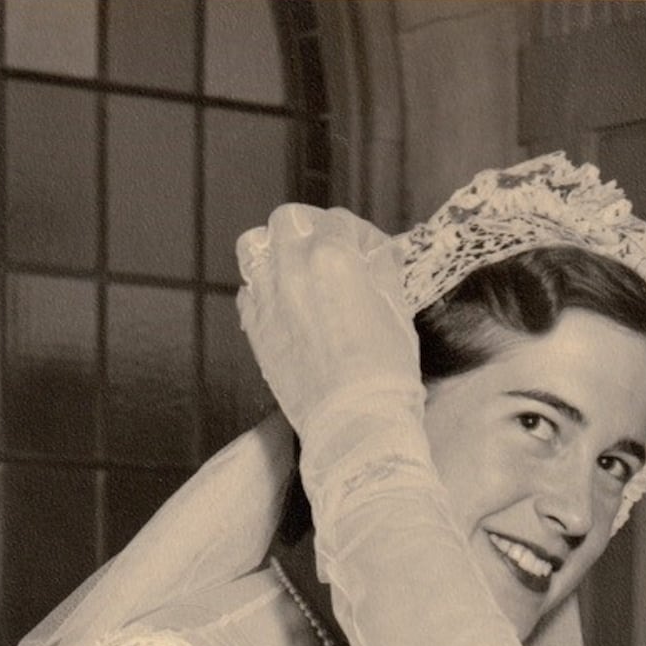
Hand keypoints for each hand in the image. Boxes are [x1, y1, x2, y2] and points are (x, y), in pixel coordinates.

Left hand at [235, 204, 415, 435]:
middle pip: (289, 221)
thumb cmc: (385, 375)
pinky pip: (247, 291)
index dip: (360, 235)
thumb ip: (384, 272)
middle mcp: (292, 268)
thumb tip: (380, 253)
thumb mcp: (398, 313)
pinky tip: (284, 306)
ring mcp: (267, 297)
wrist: (354, 424)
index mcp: (333, 257)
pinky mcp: (254, 328)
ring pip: (255, 246)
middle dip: (310, 230)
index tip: (369, 253)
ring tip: (295, 271)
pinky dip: (263, 291)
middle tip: (329, 252)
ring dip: (275, 251)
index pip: (340, 222)